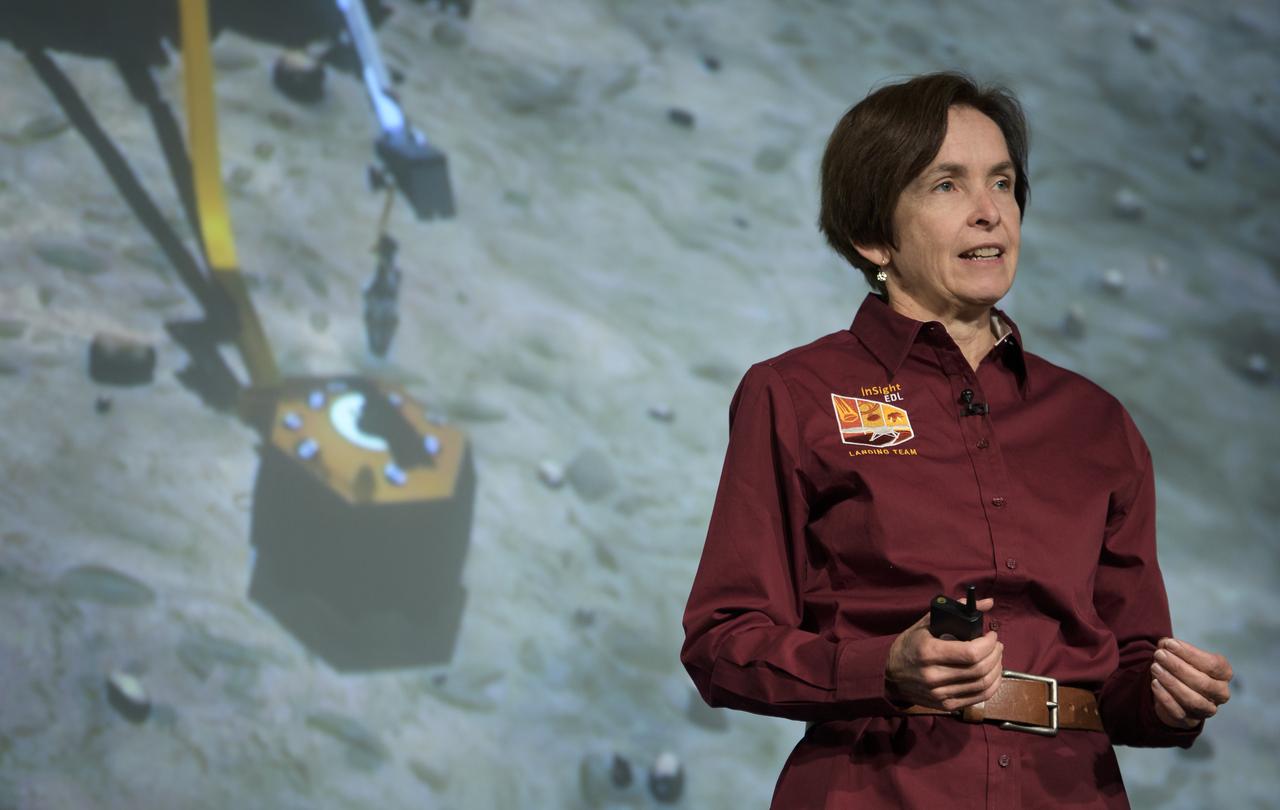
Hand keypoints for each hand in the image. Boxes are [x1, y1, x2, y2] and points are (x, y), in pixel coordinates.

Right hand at [885, 598, 1002, 710]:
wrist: (891, 677)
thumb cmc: (910, 645)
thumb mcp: (926, 623)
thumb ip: (957, 610)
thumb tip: (989, 602)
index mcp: (927, 651)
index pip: (970, 653)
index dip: (988, 644)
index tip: (991, 635)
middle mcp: (933, 675)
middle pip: (979, 669)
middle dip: (995, 655)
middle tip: (997, 645)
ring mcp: (940, 693)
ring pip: (982, 685)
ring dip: (996, 669)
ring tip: (996, 658)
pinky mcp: (946, 705)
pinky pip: (979, 698)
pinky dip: (992, 686)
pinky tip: (992, 674)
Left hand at [1151, 637, 1231, 728]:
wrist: (1174, 695)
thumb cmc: (1181, 669)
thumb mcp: (1179, 655)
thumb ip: (1173, 647)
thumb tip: (1165, 643)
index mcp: (1224, 675)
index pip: (1213, 664)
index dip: (1190, 653)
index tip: (1169, 644)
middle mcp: (1220, 694)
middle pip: (1203, 683)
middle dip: (1178, 667)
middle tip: (1158, 655)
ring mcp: (1207, 709)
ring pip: (1193, 699)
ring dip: (1171, 682)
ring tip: (1154, 668)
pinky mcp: (1190, 721)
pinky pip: (1178, 712)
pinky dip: (1165, 697)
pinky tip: (1154, 683)